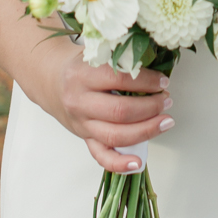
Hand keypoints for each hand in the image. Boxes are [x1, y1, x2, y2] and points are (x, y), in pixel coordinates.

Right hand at [27, 37, 172, 173]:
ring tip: (165, 121)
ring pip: (115, 135)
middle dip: (151, 107)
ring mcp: (81, 123)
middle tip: (166, 100)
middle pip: (120, 111)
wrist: (51, 80)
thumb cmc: (80, 66)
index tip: (162, 82)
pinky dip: (120, 163)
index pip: (119, 79)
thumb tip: (157, 67)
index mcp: (82, 75)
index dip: (146, 81)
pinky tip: (138, 163)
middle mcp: (79, 101)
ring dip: (146, 130)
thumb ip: (120, 59)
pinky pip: (101, 156)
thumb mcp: (96, 54)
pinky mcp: (84, 138)